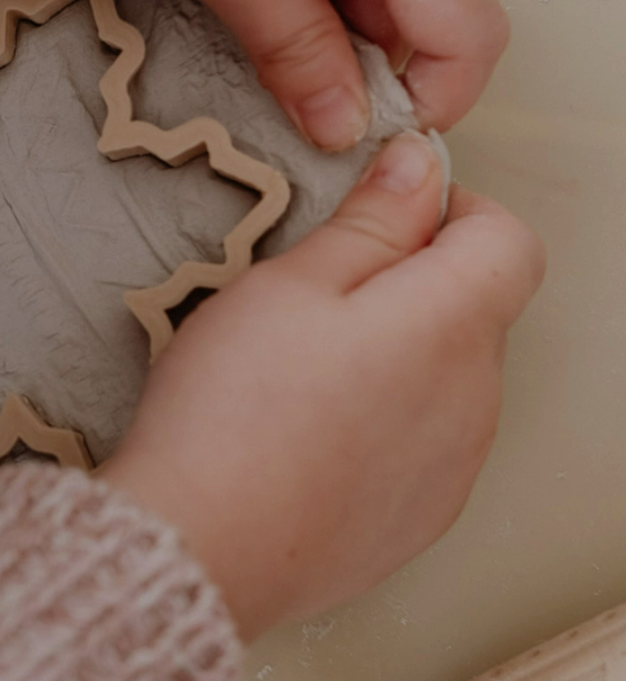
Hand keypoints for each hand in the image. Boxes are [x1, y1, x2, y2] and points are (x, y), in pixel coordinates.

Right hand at [100, 132, 543, 640]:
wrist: (202, 544)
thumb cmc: (235, 408)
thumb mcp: (292, 280)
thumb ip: (372, 220)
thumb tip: (419, 167)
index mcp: (451, 327)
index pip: (509, 240)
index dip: (450, 210)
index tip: (385, 215)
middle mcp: (475, 400)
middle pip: (474, 305)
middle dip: (409, 278)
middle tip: (314, 288)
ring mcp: (453, 466)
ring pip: (446, 370)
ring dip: (395, 348)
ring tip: (299, 364)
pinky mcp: (420, 513)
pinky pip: (424, 435)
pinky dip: (383, 412)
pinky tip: (308, 422)